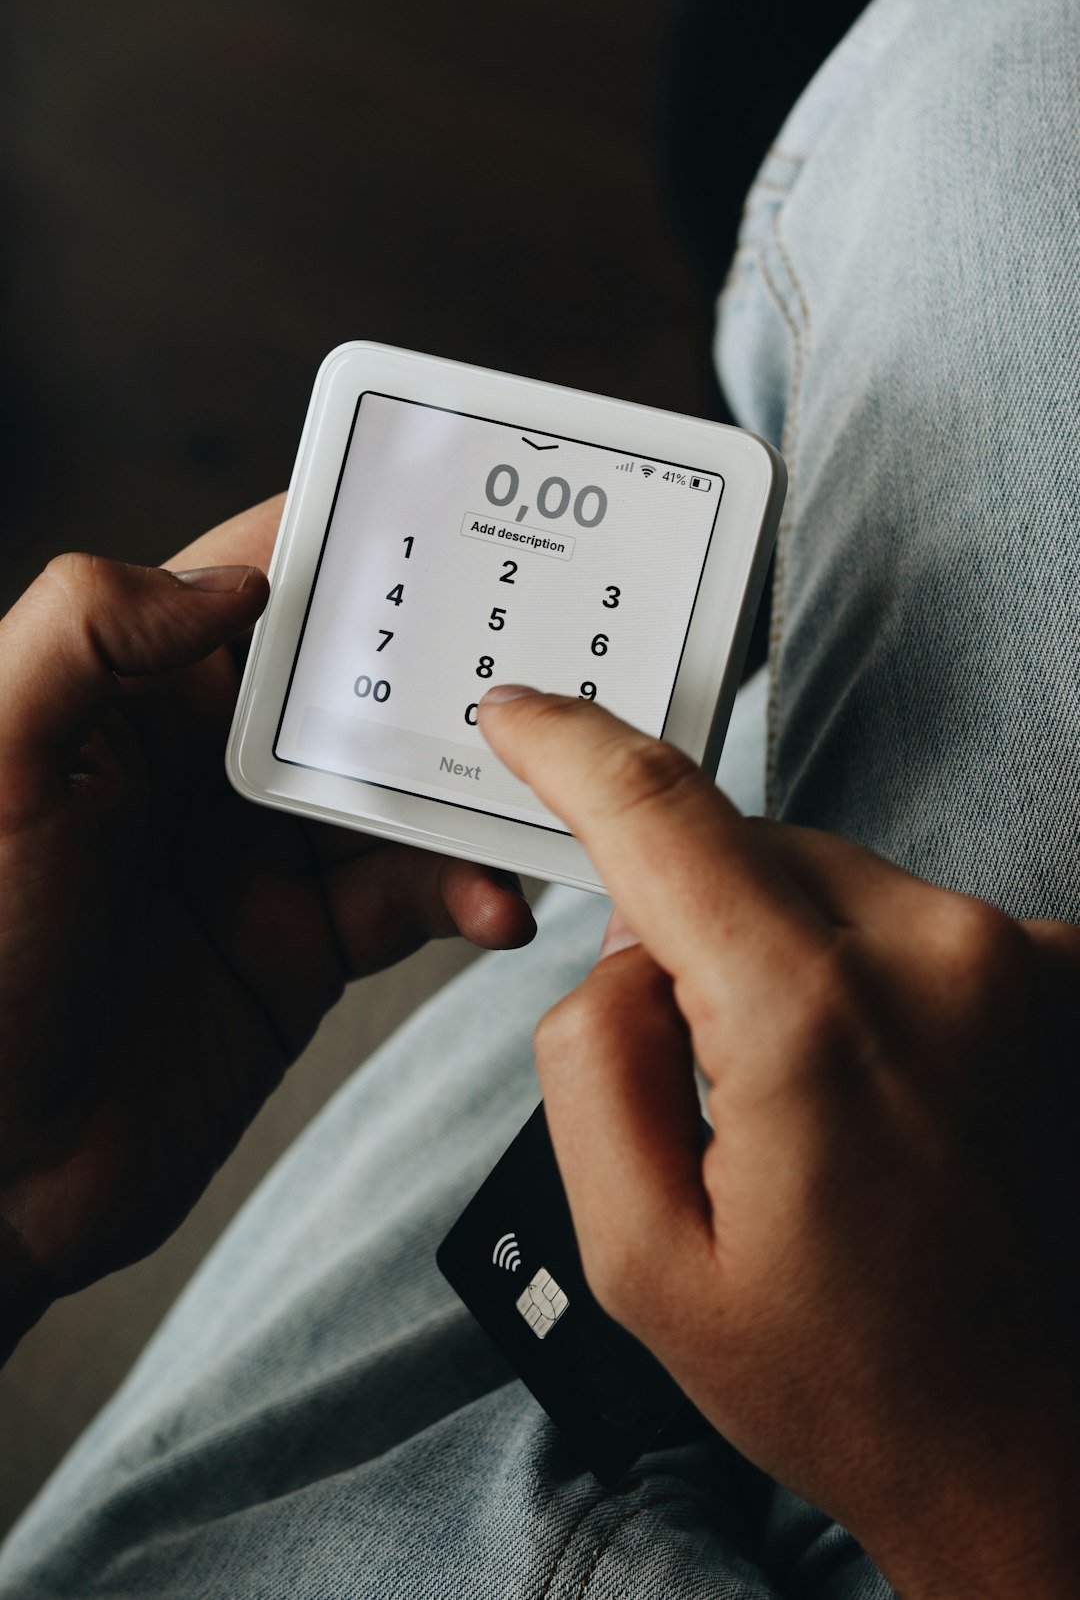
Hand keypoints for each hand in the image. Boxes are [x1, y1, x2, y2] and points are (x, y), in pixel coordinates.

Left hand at [0, 499, 532, 1354]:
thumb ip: (89, 636)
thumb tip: (232, 579)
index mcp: (127, 703)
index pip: (249, 589)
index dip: (342, 546)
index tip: (443, 509)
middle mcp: (201, 771)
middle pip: (350, 691)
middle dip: (442, 668)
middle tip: (545, 650)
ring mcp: (258, 863)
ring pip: (398, 795)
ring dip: (474, 793)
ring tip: (545, 793)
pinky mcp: (299, 952)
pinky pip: (407, 902)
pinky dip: (461, 896)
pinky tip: (494, 905)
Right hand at [479, 687, 1079, 1599]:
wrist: (1034, 1444)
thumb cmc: (847, 1373)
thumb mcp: (638, 1252)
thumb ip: (591, 1058)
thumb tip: (627, 946)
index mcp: (813, 1016)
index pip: (660, 815)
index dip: (571, 750)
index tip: (522, 717)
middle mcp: (938, 952)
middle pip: (743, 849)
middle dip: (686, 924)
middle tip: (703, 1079)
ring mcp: (1020, 955)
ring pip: (823, 880)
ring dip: (780, 956)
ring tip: (810, 1114)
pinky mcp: (1063, 970)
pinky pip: (902, 917)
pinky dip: (857, 972)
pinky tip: (879, 1094)